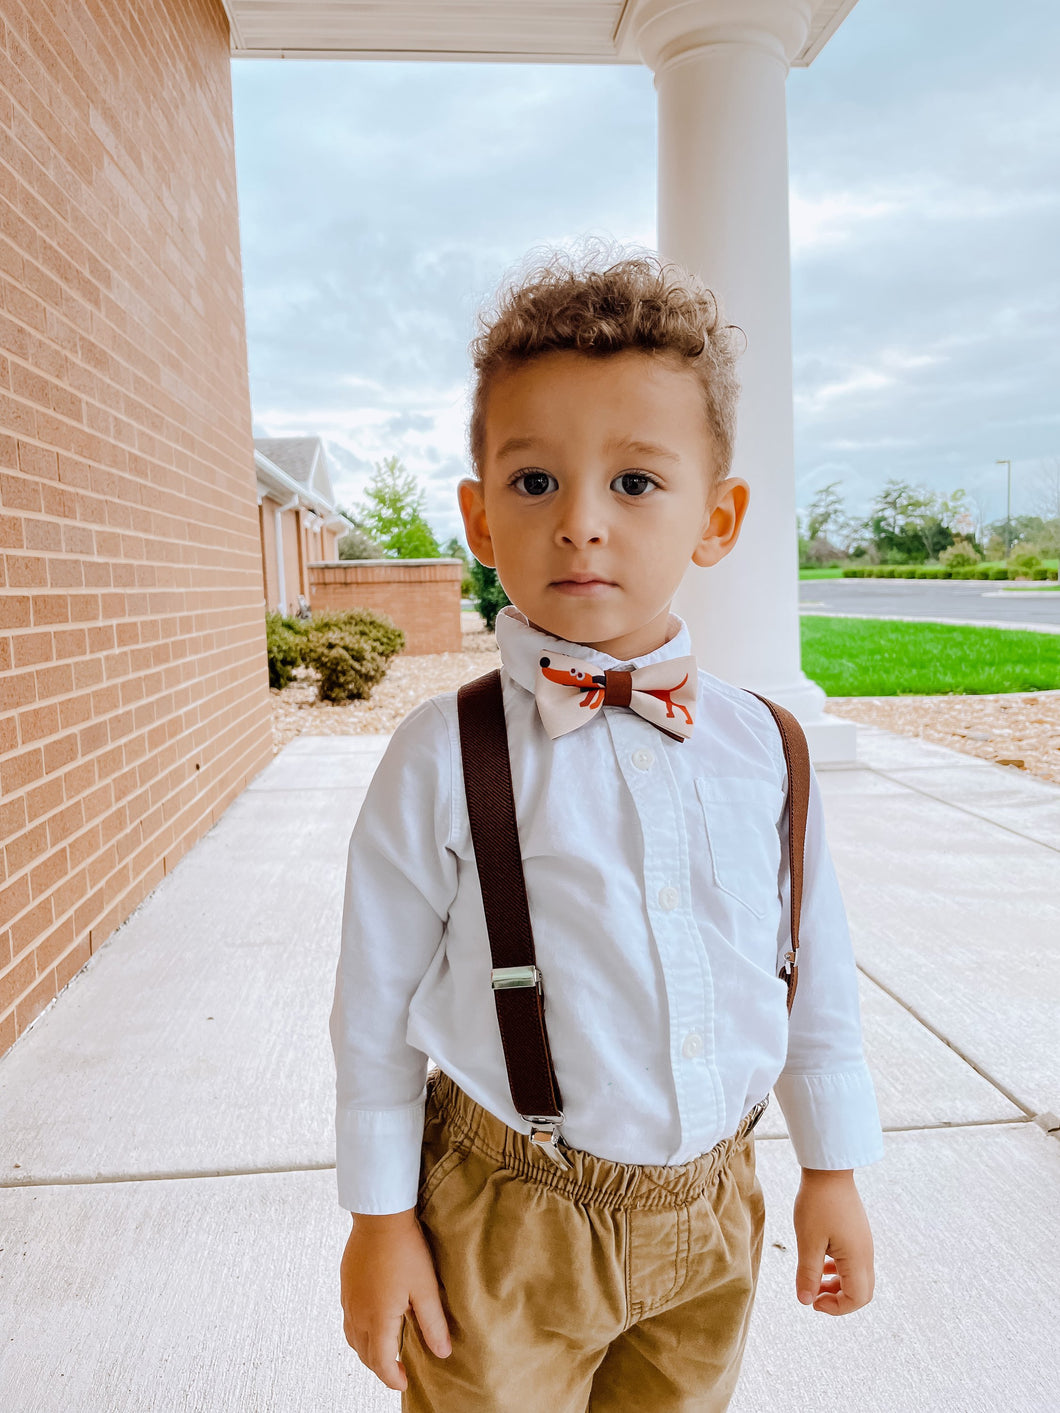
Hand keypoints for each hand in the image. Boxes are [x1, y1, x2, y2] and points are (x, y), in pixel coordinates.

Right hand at [340, 1209, 451, 1391]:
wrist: (379, 1216)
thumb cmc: (405, 1249)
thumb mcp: (425, 1288)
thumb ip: (433, 1324)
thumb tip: (443, 1353)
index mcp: (378, 1320)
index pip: (382, 1363)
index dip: (393, 1378)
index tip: (405, 1382)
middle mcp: (358, 1314)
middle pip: (364, 1355)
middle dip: (381, 1367)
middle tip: (398, 1369)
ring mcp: (349, 1299)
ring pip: (353, 1338)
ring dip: (368, 1350)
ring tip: (385, 1350)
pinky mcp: (346, 1285)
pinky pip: (348, 1318)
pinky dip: (359, 1330)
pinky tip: (372, 1321)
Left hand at [792, 1168, 874, 1314]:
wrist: (829, 1170)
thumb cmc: (818, 1203)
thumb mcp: (808, 1241)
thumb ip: (808, 1273)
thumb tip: (805, 1300)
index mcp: (857, 1258)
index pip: (857, 1299)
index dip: (836, 1308)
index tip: (813, 1300)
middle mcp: (866, 1254)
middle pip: (862, 1292)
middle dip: (839, 1300)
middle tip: (815, 1295)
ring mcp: (864, 1243)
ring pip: (858, 1277)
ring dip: (838, 1285)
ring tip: (815, 1279)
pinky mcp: (858, 1234)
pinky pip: (854, 1262)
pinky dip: (839, 1270)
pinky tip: (821, 1262)